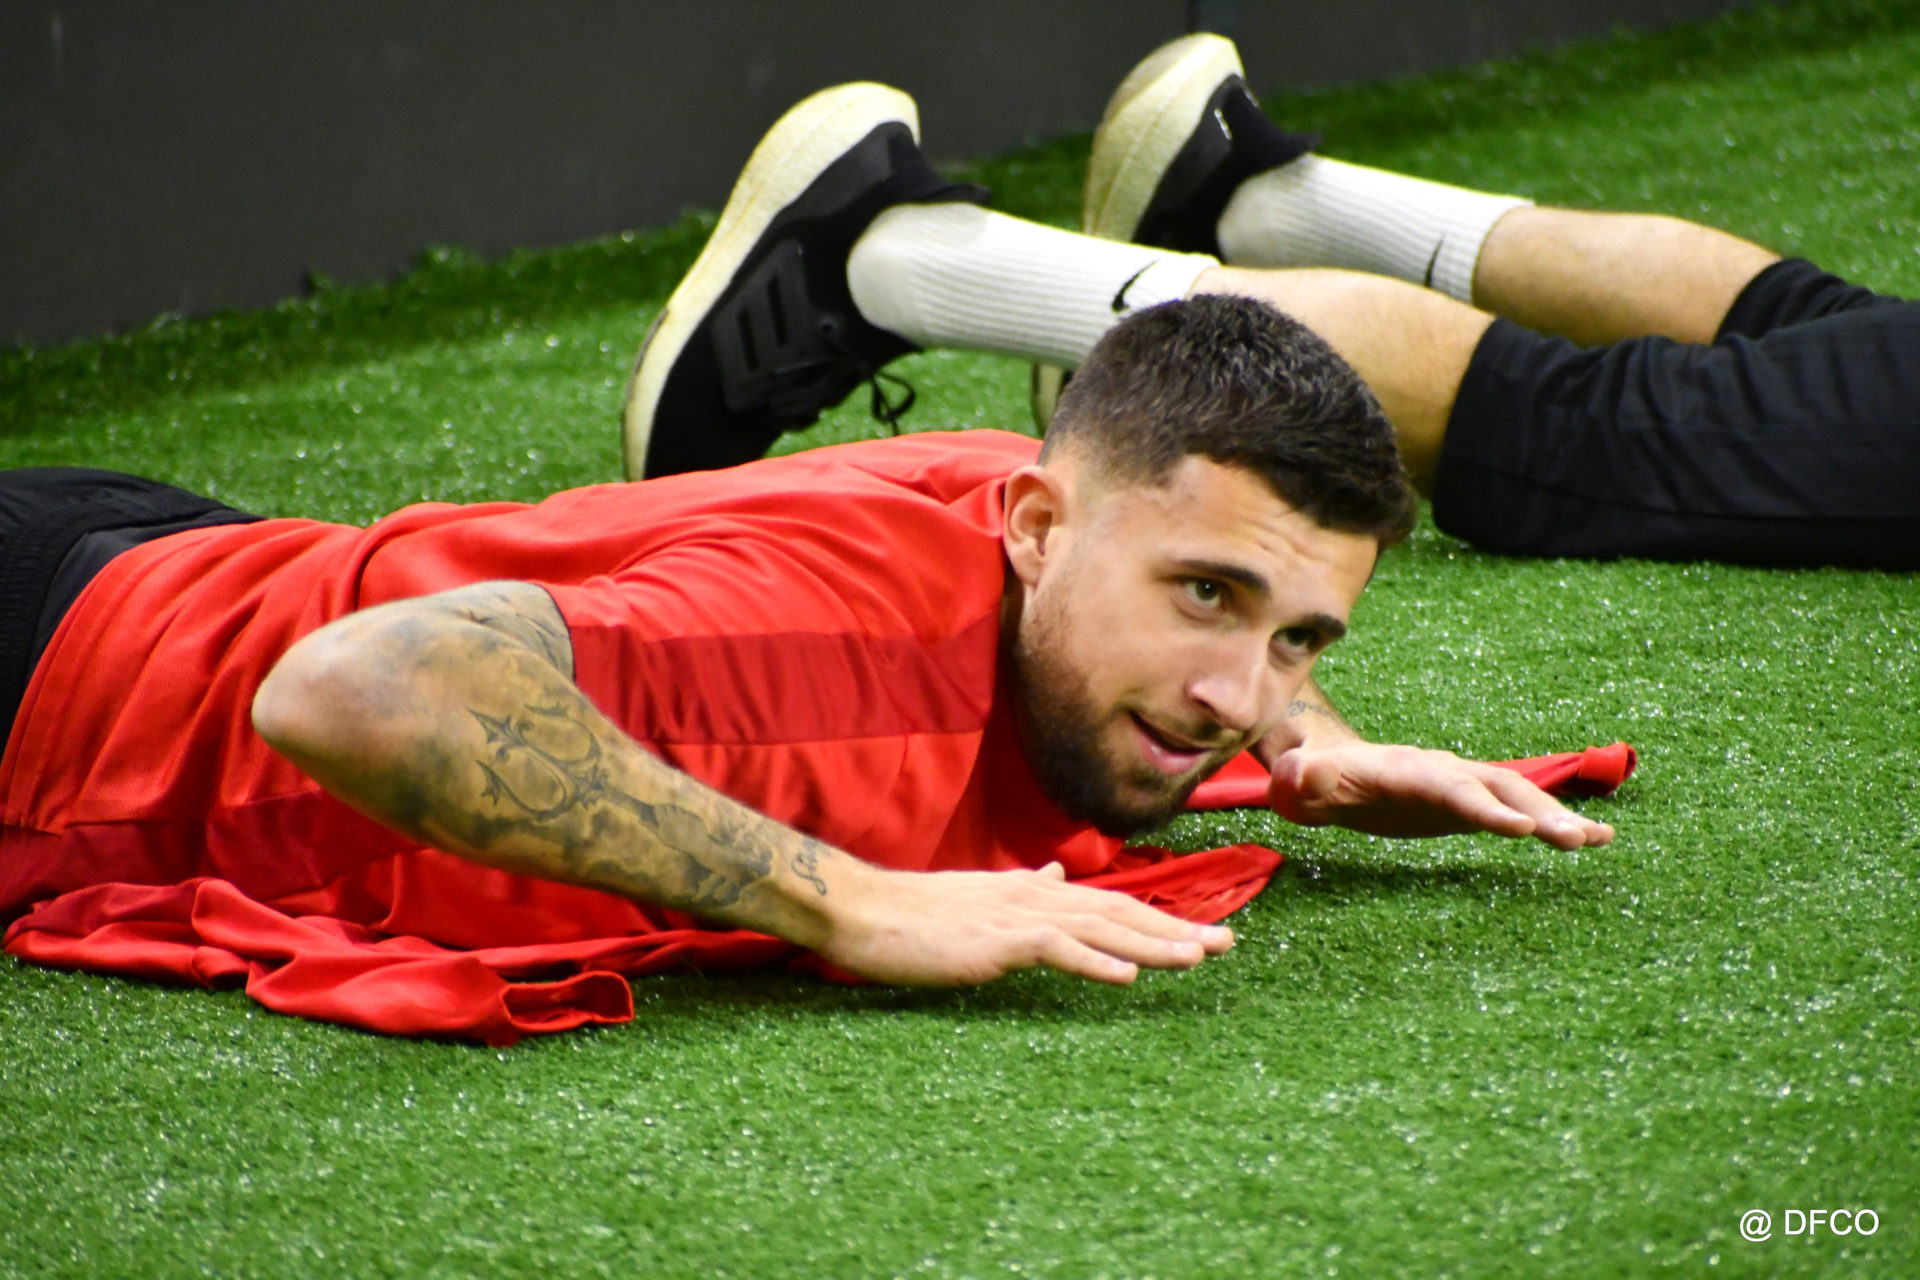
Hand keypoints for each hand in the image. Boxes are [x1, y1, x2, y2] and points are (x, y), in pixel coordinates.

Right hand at [816, 861, 1234, 986]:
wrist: (864, 910)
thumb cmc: (915, 913)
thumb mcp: (981, 897)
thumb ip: (1025, 889)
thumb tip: (1059, 876)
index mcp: (1034, 890)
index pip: (1109, 903)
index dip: (1159, 917)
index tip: (1203, 931)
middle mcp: (1034, 896)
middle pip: (1119, 911)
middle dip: (1175, 928)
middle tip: (1227, 944)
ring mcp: (1016, 915)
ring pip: (1099, 928)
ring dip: (1152, 943)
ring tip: (1197, 957)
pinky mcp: (994, 940)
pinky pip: (1054, 949)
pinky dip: (1094, 962)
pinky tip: (1126, 975)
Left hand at [1267, 742, 1614, 849]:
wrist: (1325, 771)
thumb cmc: (1310, 780)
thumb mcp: (1300, 781)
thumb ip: (1304, 777)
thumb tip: (1307, 775)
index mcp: (1406, 770)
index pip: (1451, 788)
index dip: (1485, 807)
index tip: (1521, 827)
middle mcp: (1441, 772)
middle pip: (1496, 788)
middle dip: (1536, 811)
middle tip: (1576, 840)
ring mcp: (1458, 786)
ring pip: (1514, 796)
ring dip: (1554, 817)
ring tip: (1598, 839)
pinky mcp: (1465, 806)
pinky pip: (1514, 811)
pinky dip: (1551, 822)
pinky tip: (1594, 838)